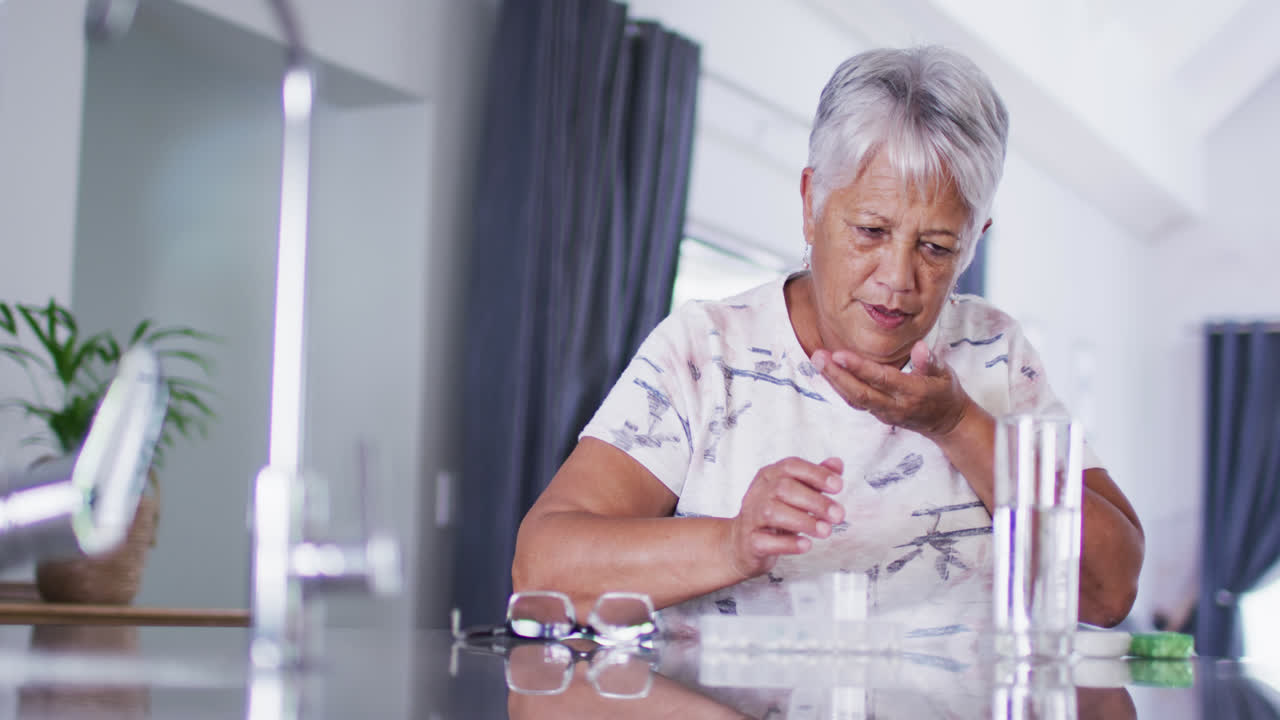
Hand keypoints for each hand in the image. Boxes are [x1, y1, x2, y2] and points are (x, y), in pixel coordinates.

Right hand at [724, 457, 845, 579]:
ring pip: (773, 513)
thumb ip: (815, 478)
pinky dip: (788, 544)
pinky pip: (766, 541)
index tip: (838, 486)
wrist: (743, 542)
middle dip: (815, 501)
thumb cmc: (774, 513)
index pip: (791, 466)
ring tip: (825, 530)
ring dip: (804, 521)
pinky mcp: (750, 541)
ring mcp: (752, 516)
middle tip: (838, 514)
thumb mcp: (795, 492)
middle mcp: (758, 492)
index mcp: (770, 475)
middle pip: (783, 489)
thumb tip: (837, 464)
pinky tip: (806, 544)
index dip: (816, 474)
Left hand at [811, 340, 971, 438]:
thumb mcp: (946, 374)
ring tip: (817, 360)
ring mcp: (885, 413)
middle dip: (837, 376)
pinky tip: (828, 372)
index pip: (882, 379)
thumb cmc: (946, 392)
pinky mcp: (878, 415)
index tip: (839, 355)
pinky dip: (840, 388)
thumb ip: (931, 361)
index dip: (859, 368)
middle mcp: (896, 406)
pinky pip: (856, 402)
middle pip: (861, 393)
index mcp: (913, 393)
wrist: (947, 422)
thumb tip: (920, 347)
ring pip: (854, 400)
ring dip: (834, 381)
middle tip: (818, 356)